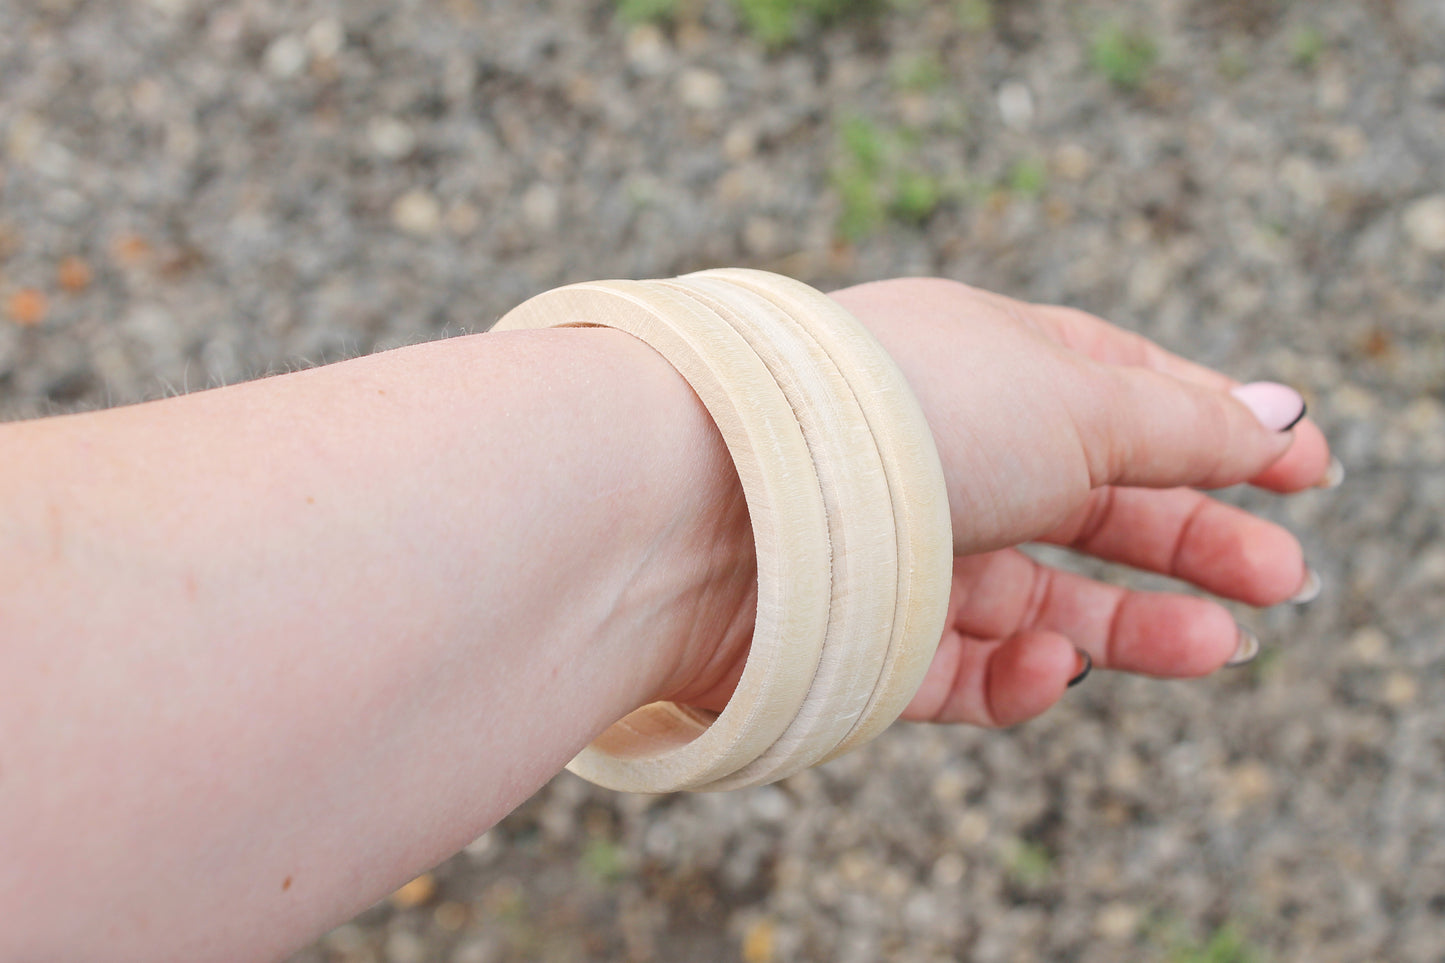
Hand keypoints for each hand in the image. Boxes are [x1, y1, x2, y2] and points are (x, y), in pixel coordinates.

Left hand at [829, 278, 1332, 727]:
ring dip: (1130, 622)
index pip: (1118, 391)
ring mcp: (901, 549)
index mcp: (985, 362)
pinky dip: (1018, 673)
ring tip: (1220, 646)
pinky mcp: (862, 640)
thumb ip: (1179, 424)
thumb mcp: (1075, 401)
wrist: (714, 504)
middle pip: (1088, 502)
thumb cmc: (900, 419)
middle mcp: (943, 452)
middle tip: (1283, 580)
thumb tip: (1272, 410)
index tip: (1304, 468)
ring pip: (1035, 597)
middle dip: (1191, 540)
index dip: (1214, 428)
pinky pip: (960, 667)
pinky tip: (1055, 661)